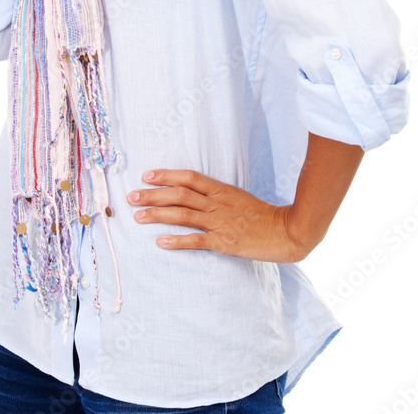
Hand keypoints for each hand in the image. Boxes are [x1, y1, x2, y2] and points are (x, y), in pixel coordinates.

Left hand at [126, 168, 319, 263]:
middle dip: (153, 195)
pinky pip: (196, 241)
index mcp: (221, 190)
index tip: (146, 175)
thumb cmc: (263, 215)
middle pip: (179, 194)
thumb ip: (218, 197)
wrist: (287, 231)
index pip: (188, 177)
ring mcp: (220, 222)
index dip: (166, 175)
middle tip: (131, 196)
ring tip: (138, 216)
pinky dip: (177, 241)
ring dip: (158, 215)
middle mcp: (217, 203)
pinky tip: (160, 242)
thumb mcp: (239, 198)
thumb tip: (195, 196)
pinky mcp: (224, 242)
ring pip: (183, 215)